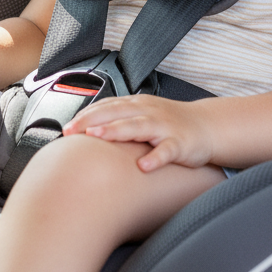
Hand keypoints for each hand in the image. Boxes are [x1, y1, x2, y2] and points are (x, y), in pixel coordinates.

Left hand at [62, 95, 213, 171]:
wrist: (205, 126)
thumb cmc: (169, 124)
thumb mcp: (142, 116)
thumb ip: (118, 120)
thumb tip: (86, 130)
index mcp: (136, 105)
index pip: (106, 106)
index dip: (85, 115)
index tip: (66, 127)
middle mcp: (147, 112)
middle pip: (116, 113)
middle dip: (92, 120)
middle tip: (71, 131)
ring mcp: (164, 127)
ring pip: (137, 127)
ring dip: (116, 131)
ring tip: (97, 136)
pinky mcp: (180, 143)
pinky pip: (166, 151)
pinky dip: (155, 158)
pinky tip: (144, 166)